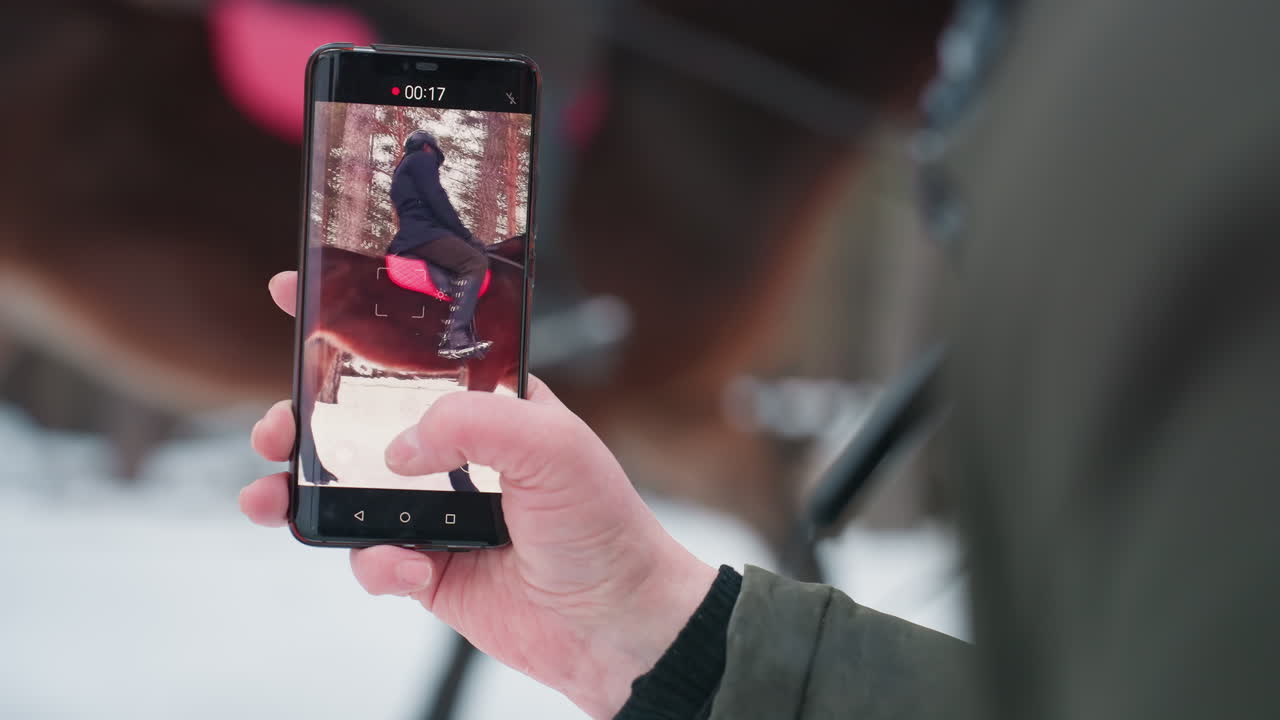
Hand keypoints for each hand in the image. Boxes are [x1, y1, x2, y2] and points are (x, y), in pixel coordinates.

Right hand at [242, 272, 717, 718]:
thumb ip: (472, 423)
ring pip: (346, 492)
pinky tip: (409, 567)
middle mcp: (455, 451)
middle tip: (278, 428)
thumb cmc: (602, 524)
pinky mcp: (426, 567)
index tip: (293, 294)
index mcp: (487, 403)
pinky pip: (370, 558)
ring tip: (272, 499)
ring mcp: (435, 509)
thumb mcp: (551, 445)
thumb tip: (398, 447)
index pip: (412, 350)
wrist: (614, 622)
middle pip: (356, 421)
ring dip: (301, 493)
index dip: (352, 322)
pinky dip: (374, 563)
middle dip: (303, 418)